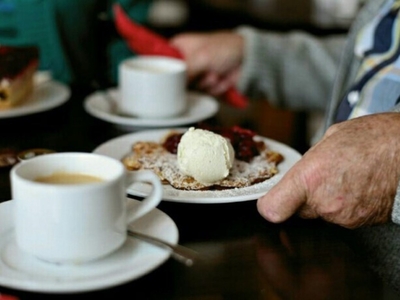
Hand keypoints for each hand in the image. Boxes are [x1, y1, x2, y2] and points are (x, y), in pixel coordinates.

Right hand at [170, 31, 243, 95]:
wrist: (249, 59)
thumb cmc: (225, 49)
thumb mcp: (201, 57)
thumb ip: (184, 72)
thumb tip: (171, 87)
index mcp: (180, 47)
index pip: (162, 61)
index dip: (165, 72)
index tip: (169, 79)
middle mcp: (185, 61)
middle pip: (175, 80)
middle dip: (192, 80)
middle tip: (202, 72)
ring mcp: (196, 74)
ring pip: (190, 89)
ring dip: (205, 84)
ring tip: (216, 74)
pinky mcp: (206, 85)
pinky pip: (202, 93)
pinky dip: (213, 89)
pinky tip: (221, 79)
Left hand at [257, 112, 399, 227]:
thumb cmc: (374, 139)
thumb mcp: (330, 138)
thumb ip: (308, 161)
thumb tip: (299, 172)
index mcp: (310, 178)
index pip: (272, 210)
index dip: (269, 206)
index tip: (270, 200)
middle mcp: (324, 202)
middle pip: (296, 210)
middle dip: (301, 197)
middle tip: (319, 178)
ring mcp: (343, 216)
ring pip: (318, 213)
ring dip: (324, 200)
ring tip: (343, 178)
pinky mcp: (359, 224)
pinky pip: (339, 217)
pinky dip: (342, 205)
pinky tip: (355, 186)